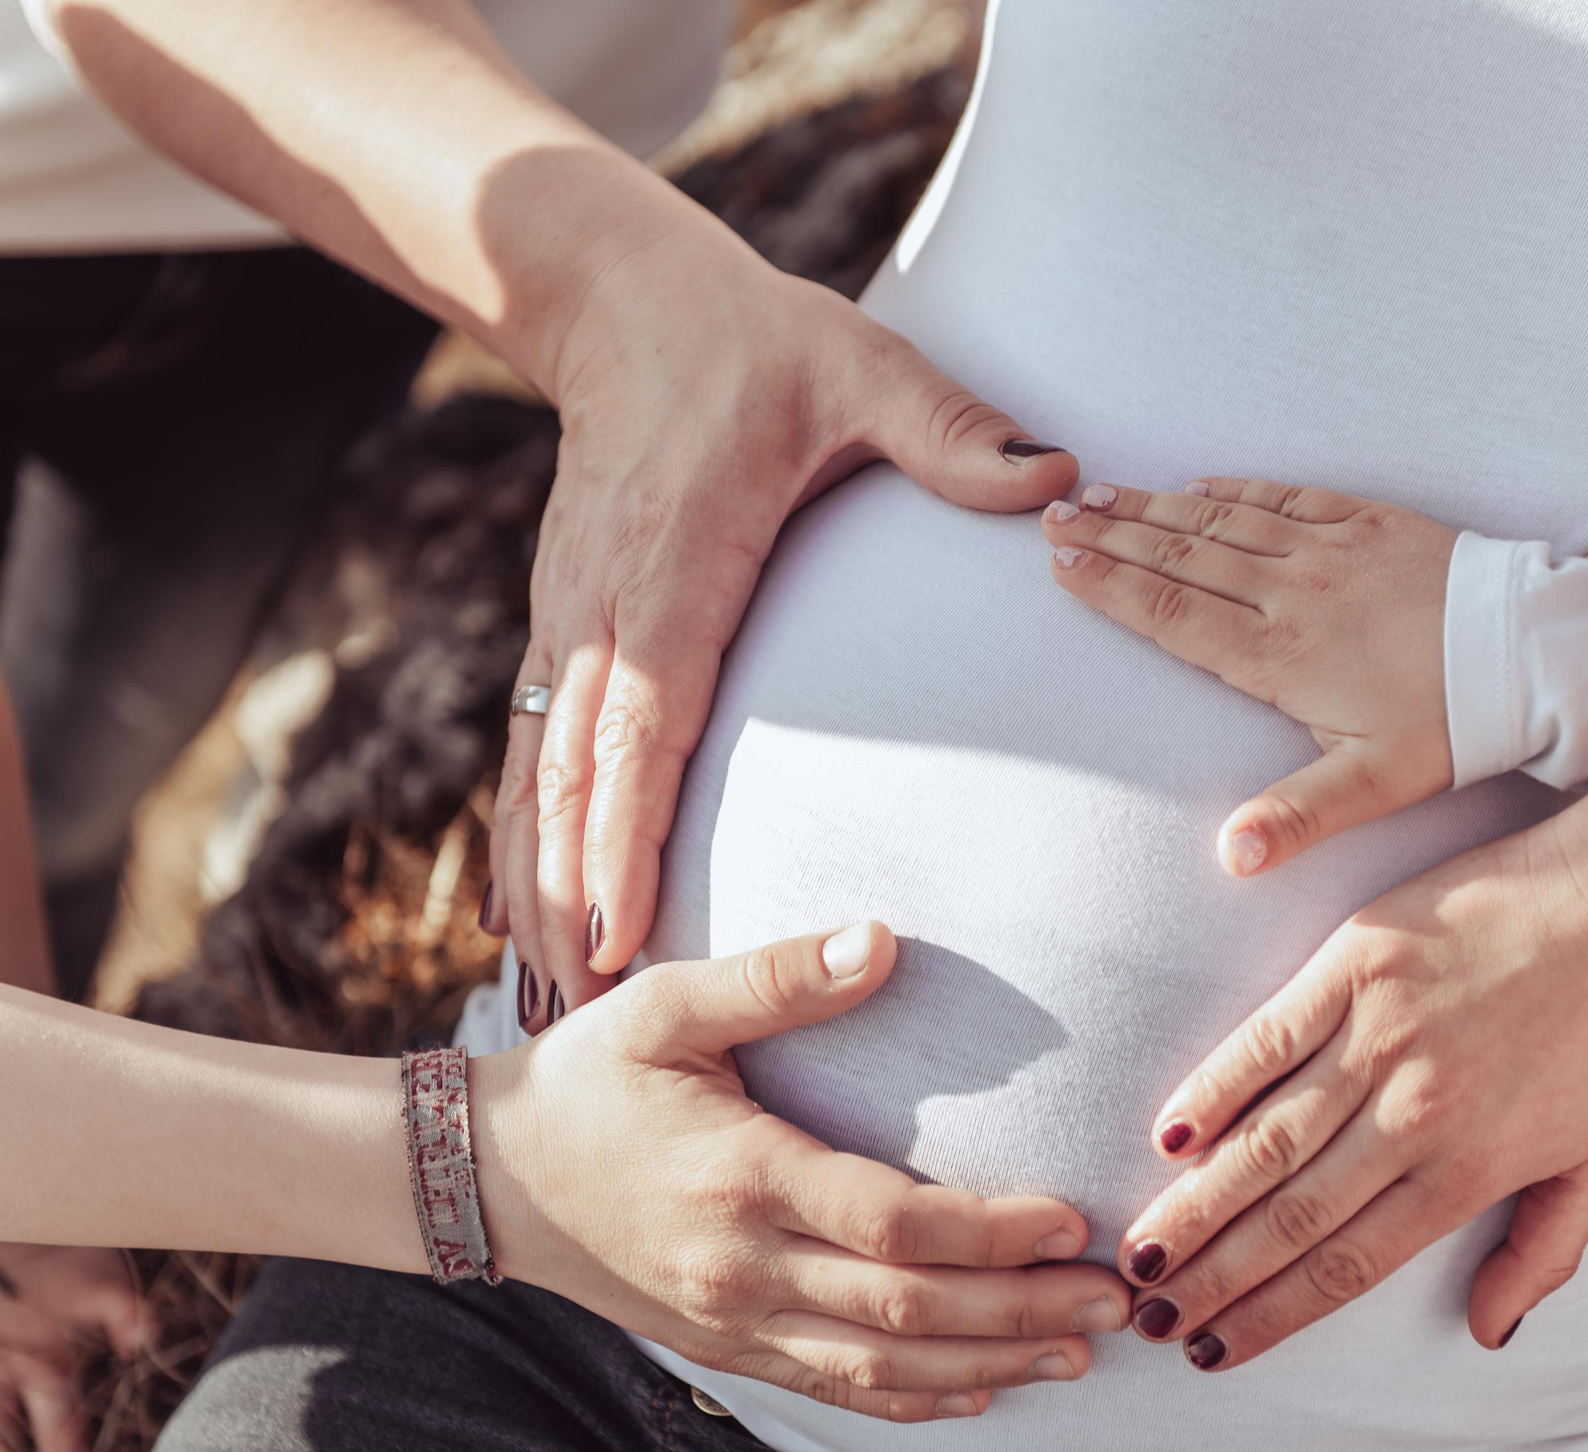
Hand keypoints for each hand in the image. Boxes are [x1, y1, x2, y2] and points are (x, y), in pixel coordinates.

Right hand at [478, 920, 1132, 1420]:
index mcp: (742, 1177)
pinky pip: (834, 1392)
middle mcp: (743, 1267)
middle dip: (1022, 1311)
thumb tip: (881, 940)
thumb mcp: (666, 1005)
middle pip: (908, 1313)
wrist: (489, 1179)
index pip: (892, 1225)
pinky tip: (981, 1394)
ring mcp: (734, 1321)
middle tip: (1117, 1302)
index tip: (1072, 1221)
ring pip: (883, 1370)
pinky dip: (915, 1402)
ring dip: (990, 1367)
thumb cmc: (587, 1077)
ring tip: (1079, 1355)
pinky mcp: (724, 1351)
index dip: (990, 1232)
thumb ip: (776, 976)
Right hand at [489, 227, 1077, 1029]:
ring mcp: (569, 621)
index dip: (622, 832)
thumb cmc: (752, 343)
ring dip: (540, 887)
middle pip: (572, 775)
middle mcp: (602, 608)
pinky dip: (528, 836)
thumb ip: (951, 430)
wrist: (624, 301)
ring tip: (543, 997)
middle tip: (580, 1015)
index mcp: (676, 565)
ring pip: (539, 773)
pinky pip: (533, 747)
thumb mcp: (860, 366)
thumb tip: (1059, 477)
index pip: (642, 718)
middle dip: (570, 900)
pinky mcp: (560, 627)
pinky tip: (529, 915)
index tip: (620, 933)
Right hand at [1041, 476, 1454, 876]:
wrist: (1536, 652)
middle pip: (1183, 557)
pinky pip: (1287, 495)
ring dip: (1157, 506)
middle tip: (1054, 519)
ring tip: (1101, 494)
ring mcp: (1332, 551)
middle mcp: (1294, 593)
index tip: (1060, 566)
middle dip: (1113, 537)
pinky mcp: (1371, 523)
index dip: (1111, 589)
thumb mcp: (1375, 785)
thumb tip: (1232, 858)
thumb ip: (1298, 816)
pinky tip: (1200, 480)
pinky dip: (1236, 486)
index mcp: (1282, 656)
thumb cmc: (1454, 725)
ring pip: (1224, 520)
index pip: (1175, 615)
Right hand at [1109, 815, 1587, 1368]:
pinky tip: (1167, 1136)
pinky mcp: (1357, 963)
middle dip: (1214, 1277)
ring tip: (1140, 1254)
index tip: (1216, 1351)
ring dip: (1198, 1203)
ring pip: (1269, 1140)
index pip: (1349, 1264)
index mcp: (1469, 1169)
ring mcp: (1381, 1035)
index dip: (1274, 1315)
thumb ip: (1544, 1254)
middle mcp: (1416, 1113)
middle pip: (1293, 1216)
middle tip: (1146, 1320)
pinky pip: (1268, 1038)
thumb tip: (1494, 1335)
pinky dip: (1214, 1089)